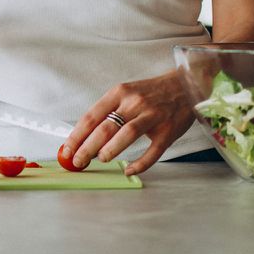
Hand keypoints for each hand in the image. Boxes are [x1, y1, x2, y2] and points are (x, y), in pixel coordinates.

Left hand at [62, 69, 194, 175]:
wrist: (186, 85)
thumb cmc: (152, 92)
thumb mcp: (128, 92)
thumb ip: (109, 111)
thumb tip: (85, 136)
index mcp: (120, 93)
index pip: (92, 116)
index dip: (77, 135)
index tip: (67, 149)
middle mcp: (135, 103)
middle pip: (106, 127)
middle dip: (87, 147)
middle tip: (78, 161)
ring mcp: (153, 116)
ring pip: (127, 134)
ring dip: (110, 150)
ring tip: (100, 159)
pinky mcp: (168, 131)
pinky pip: (152, 151)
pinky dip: (140, 163)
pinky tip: (129, 169)